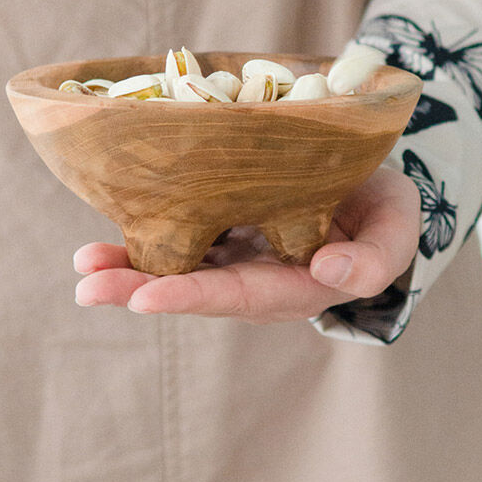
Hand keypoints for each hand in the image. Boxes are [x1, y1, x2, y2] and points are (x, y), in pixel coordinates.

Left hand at [73, 164, 419, 323]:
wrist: (373, 184)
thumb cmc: (384, 210)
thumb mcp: (396, 229)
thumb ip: (375, 260)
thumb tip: (328, 274)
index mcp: (297, 285)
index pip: (241, 295)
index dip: (194, 295)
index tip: (146, 296)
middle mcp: (257, 279)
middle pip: (195, 290)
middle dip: (139, 288)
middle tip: (89, 284)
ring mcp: (235, 254)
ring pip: (178, 266)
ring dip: (128, 267)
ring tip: (85, 263)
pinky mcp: (221, 225)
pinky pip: (178, 234)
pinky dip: (142, 234)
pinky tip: (105, 232)